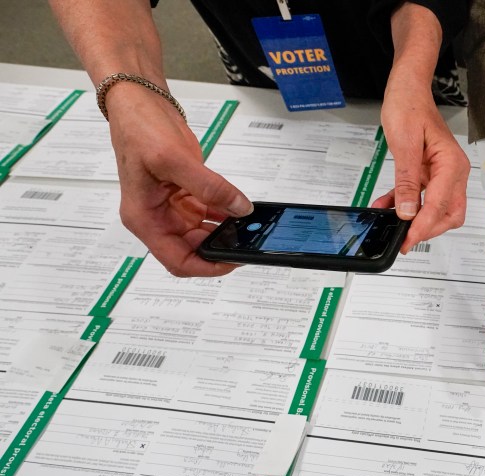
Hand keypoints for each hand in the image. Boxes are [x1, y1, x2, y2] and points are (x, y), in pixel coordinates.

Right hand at [106, 84, 252, 276]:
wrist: (138, 102)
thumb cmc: (138, 129)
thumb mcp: (174, 159)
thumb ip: (210, 188)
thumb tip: (240, 208)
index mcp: (144, 218)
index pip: (176, 260)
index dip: (206, 267)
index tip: (232, 260)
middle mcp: (156, 218)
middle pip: (192, 251)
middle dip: (219, 248)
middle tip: (248, 242)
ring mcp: (171, 207)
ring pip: (202, 234)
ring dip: (224, 233)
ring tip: (249, 229)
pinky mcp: (184, 195)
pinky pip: (208, 214)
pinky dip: (225, 215)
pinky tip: (241, 212)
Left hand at [371, 85, 468, 252]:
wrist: (408, 89)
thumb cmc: (410, 107)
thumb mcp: (404, 145)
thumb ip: (407, 181)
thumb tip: (407, 211)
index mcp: (452, 165)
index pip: (440, 205)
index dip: (423, 226)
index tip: (408, 240)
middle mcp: (453, 171)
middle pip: (448, 214)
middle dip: (428, 230)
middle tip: (404, 240)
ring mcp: (443, 174)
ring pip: (438, 210)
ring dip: (417, 220)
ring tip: (393, 226)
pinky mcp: (431, 173)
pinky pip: (423, 197)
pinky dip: (408, 206)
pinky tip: (388, 208)